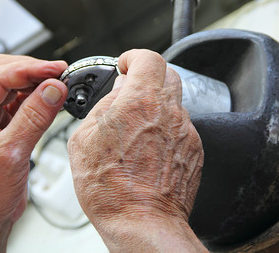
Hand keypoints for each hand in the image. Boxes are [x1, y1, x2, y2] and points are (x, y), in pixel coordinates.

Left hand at [0, 55, 67, 251]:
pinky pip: (18, 104)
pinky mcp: (0, 129)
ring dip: (35, 84)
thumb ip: (34, 117)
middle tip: (59, 73)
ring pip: (11, 87)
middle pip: (2, 75)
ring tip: (58, 85)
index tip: (55, 70)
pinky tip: (50, 100)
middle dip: (32, 71)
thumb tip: (53, 89)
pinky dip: (36, 99)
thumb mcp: (11, 153)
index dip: (30, 70)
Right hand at [68, 49, 205, 251]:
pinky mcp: (194, 149)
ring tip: (138, 128)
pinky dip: (167, 128)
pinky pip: (181, 127)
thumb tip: (116, 92)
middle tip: (132, 91)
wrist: (143, 222)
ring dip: (157, 106)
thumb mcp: (85, 139)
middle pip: (167, 74)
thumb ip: (103, 106)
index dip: (134, 57)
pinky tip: (151, 148)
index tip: (126, 65)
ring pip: (175, 103)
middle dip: (148, 77)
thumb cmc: (111, 188)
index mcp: (140, 102)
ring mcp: (186, 131)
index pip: (148, 58)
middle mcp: (169, 112)